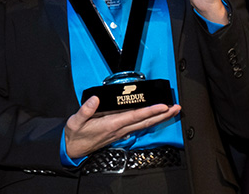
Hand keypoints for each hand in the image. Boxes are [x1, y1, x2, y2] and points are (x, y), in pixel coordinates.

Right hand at [64, 96, 180, 158]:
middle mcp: (119, 129)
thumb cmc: (76, 135)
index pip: (135, 116)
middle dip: (162, 115)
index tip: (162, 106)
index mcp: (111, 124)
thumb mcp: (76, 121)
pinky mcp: (119, 133)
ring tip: (170, 111)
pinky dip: (148, 122)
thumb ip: (86, 110)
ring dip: (158, 118)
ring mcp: (120, 132)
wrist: (73, 148)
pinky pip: (137, 127)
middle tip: (175, 108)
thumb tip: (96, 99)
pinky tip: (154, 119)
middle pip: (145, 122)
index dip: (150, 111)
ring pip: (143, 125)